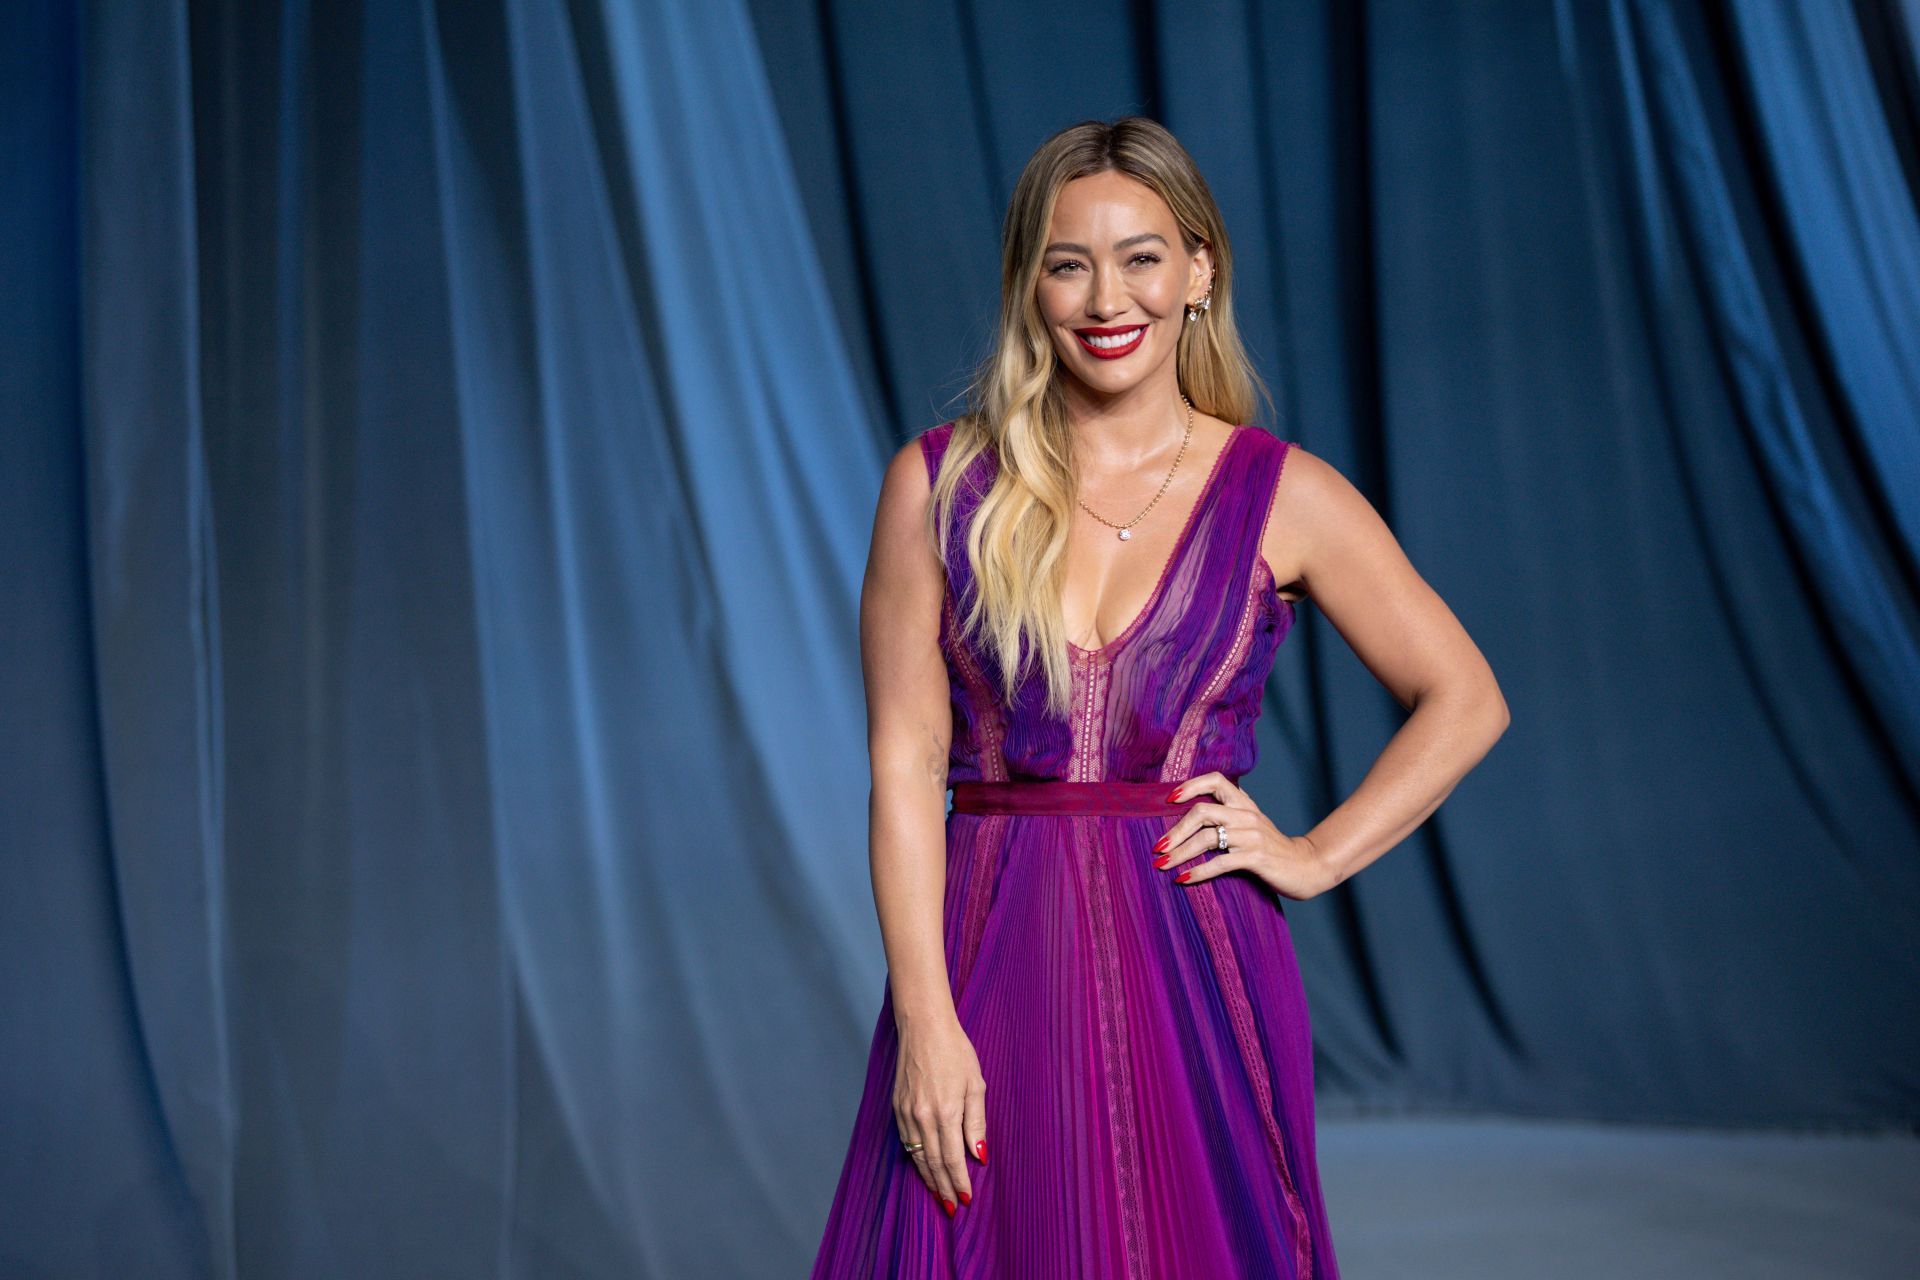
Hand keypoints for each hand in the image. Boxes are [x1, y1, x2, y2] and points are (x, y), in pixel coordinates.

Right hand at [893, 1014, 986, 1216]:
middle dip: (942, 1187)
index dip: (958, 1181)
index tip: (965, 1198)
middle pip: (932, 1163)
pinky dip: (914, 1158)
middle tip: (950, 1207)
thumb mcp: (975, 1085)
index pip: (951, 1159)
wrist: (923, 1028)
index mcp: (946, 1112)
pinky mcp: (896, 1107)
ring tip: (937, 1194)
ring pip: (916, 1155)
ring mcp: (906, 1113)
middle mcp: (923, 1117)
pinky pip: (905, 1141)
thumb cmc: (955, 1051)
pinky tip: (921, 1167)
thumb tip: (979, 1154)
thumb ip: (976, 1122)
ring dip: (927, 1178)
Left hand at [1154, 771, 1335, 900]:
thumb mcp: (1251, 825)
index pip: (1216, 780)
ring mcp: (1252, 836)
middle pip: (1202, 811)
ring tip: (1162, 865)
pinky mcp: (1256, 857)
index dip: (1190, 786)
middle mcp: (1246, 815)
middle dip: (1175, 830)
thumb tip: (1189, 819)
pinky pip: (1220, 862)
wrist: (1306, 866)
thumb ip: (1228, 816)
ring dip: (1180, 853)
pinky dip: (1198, 871)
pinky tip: (1183, 878)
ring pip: (1207, 838)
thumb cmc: (1272, 848)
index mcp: (1244, 804)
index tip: (1169, 799)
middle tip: (1158, 847)